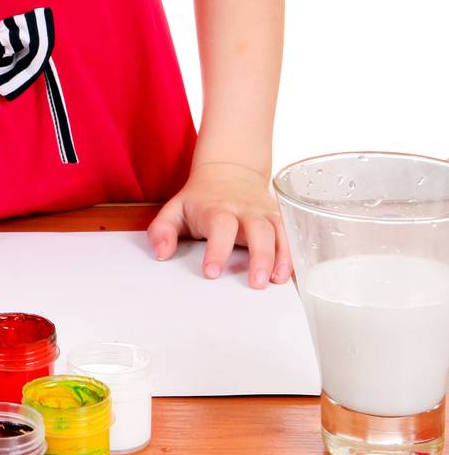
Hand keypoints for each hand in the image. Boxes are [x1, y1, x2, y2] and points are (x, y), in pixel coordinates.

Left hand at [146, 161, 293, 288]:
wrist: (228, 171)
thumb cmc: (200, 199)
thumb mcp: (175, 209)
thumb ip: (162, 231)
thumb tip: (162, 253)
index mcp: (217, 208)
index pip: (219, 226)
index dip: (217, 249)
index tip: (211, 272)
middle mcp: (244, 209)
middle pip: (257, 229)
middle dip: (259, 255)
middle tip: (256, 283)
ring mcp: (263, 212)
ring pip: (278, 231)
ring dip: (281, 257)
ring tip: (276, 280)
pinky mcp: (277, 217)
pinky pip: (289, 234)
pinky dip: (292, 254)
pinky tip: (288, 274)